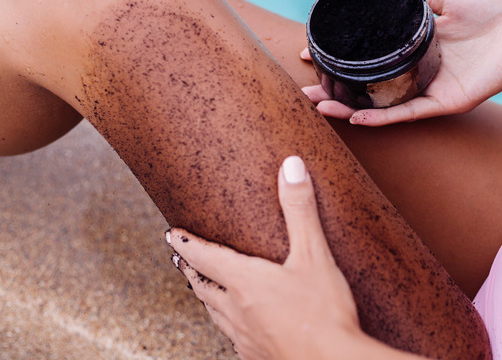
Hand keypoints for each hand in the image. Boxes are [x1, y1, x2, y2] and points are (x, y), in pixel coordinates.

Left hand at [166, 156, 360, 359]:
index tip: (171, 233)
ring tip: (201, 288)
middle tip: (179, 258)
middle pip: (202, 286)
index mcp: (245, 281)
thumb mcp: (315, 254)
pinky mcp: (258, 354)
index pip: (204, 257)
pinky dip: (226, 323)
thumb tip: (290, 166)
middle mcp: (237, 309)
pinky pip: (232, 336)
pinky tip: (236, 326)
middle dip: (190, 269)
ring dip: (204, 296)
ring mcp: (245, 336)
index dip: (186, 244)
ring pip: (214, 313)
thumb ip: (300, 210)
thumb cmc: (324, 311)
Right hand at [302, 0, 501, 125]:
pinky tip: (358, 118)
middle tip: (308, 91)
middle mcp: (422, 72)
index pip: (373, 60)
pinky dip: (384, 118)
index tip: (311, 54)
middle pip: (372, 88)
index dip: (343, 60)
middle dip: (338, 91)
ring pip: (385, 106)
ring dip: (352, 109)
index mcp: (419, 48)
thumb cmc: (495, 7)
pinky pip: (410, 114)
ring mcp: (433, 89)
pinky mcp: (448, 102)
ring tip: (322, 107)